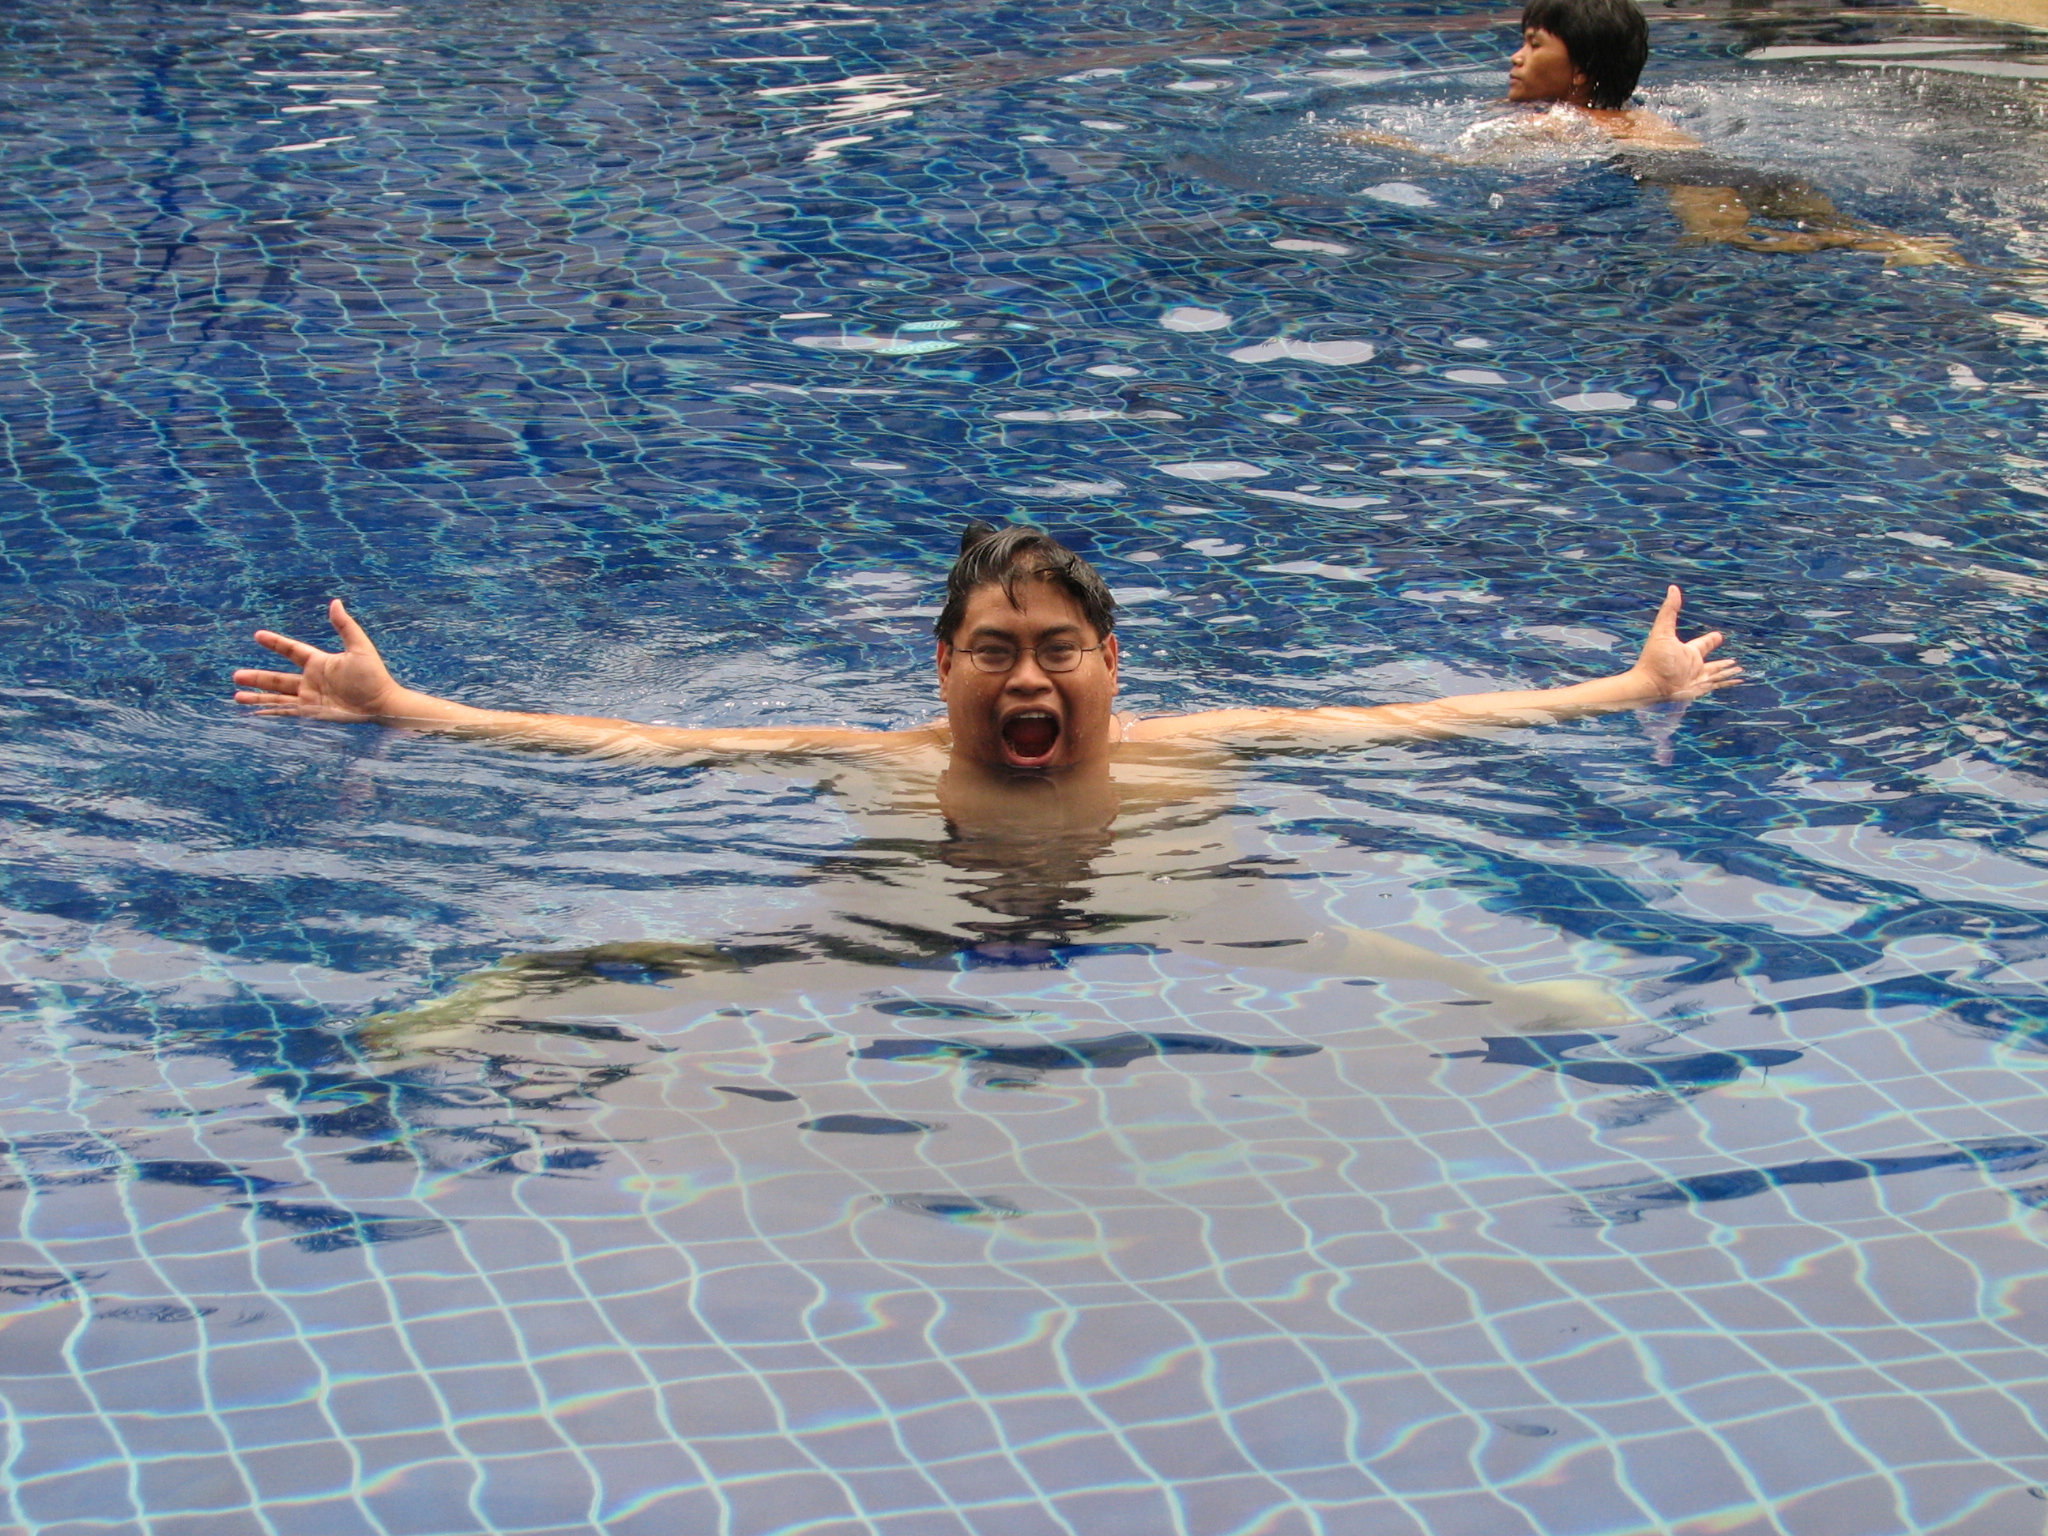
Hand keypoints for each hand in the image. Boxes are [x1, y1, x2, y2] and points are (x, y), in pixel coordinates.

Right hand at [232, 600, 405, 722]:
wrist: (381, 703)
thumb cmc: (373, 676)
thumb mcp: (359, 647)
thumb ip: (345, 626)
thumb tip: (335, 602)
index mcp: (319, 662)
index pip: (292, 651)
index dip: (275, 643)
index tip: (258, 635)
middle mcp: (311, 680)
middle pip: (278, 678)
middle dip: (257, 677)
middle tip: (236, 675)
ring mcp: (310, 697)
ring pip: (277, 696)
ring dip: (257, 696)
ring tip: (237, 695)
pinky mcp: (312, 712)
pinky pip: (286, 712)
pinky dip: (270, 712)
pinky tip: (255, 712)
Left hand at [1626, 586, 1740, 701]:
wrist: (1651, 685)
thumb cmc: (1656, 659)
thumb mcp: (1663, 632)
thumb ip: (1669, 611)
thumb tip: (1673, 588)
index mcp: (1688, 651)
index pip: (1703, 643)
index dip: (1712, 639)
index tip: (1719, 635)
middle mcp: (1694, 664)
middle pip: (1713, 660)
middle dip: (1723, 660)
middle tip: (1734, 659)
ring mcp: (1698, 678)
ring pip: (1718, 673)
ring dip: (1728, 671)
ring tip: (1740, 669)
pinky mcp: (1701, 688)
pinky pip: (1719, 685)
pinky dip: (1729, 682)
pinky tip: (1740, 681)